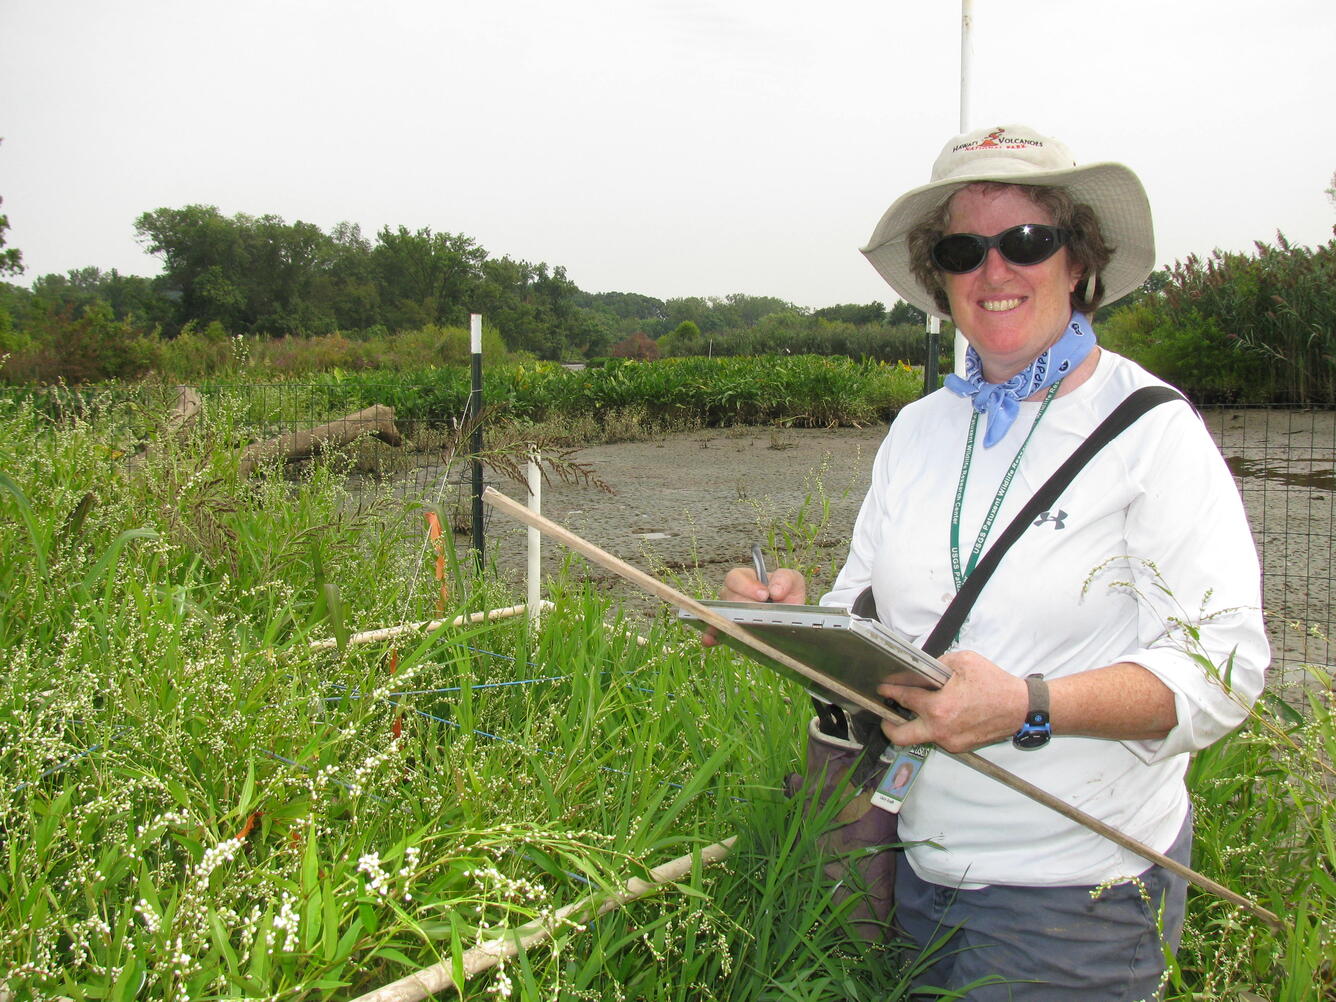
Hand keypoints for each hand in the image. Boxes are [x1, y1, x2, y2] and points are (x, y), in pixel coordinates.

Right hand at [700, 567, 805, 646]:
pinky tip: (711, 641)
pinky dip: (712, 636)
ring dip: (731, 620)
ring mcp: (729, 613)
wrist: (791, 619)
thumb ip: (786, 579)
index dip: (747, 586)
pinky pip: (715, 632)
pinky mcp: (729, 630)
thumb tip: (774, 590)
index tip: (764, 595)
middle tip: (759, 613)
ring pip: (721, 614)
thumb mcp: (793, 581)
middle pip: (727, 596)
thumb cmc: (787, 596)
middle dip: (743, 604)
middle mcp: (733, 594)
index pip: (735, 577)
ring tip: (743, 628)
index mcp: (745, 579)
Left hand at [877, 650, 1027, 753]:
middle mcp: (941, 729)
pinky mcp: (960, 746)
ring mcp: (950, 741)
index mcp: (939, 707)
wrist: (1020, 708)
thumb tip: (922, 671)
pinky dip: (933, 727)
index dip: (889, 690)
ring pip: (920, 737)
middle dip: (888, 726)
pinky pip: (938, 738)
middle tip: (886, 715)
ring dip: (914, 725)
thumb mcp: (963, 662)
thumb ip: (937, 664)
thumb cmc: (995, 684)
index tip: (882, 687)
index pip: (904, 698)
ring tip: (916, 709)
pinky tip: (939, 713)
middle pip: (900, 736)